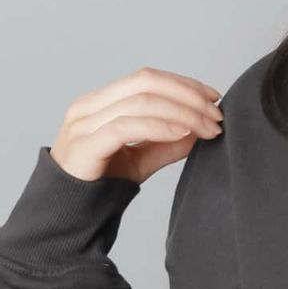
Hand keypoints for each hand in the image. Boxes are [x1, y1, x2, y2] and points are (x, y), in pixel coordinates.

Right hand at [49, 68, 224, 184]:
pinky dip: (160, 127)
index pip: (147, 78)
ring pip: (140, 102)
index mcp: (101, 101)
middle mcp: (89, 106)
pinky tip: (183, 134)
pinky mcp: (85, 144)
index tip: (214, 97)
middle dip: (188, 96)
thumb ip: (167, 143)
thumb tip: (200, 130)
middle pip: (146, 83)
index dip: (183, 84)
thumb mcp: (142, 158)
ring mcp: (84, 123)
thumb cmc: (101, 180)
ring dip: (182, 113)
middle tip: (216, 115)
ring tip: (207, 128)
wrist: (69, 210)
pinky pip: (127, 127)